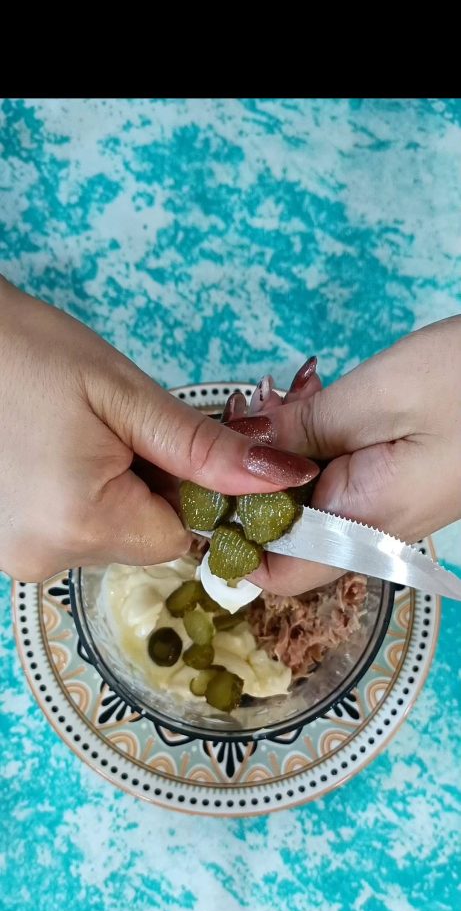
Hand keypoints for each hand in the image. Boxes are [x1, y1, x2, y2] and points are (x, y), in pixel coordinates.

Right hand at [0, 277, 317, 580]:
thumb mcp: (126, 395)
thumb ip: (205, 449)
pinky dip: (79, 499)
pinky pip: (71, 532)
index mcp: (81, 524)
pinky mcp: (3, 544)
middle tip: (117, 431)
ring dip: (113, 494)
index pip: (182, 538)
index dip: (191, 492)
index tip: (170, 443)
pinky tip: (57, 455)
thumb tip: (286, 478)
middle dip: (150, 491)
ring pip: (107, 536)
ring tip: (78, 438)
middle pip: (143, 540)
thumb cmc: (30, 352)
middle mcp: (44, 558)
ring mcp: (16, 557)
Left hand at [249, 317, 460, 593]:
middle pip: (286, 536)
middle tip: (227, 426)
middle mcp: (375, 528)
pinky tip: (297, 409)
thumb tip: (239, 451)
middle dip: (245, 489)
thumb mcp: (379, 395)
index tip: (190, 493)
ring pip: (308, 504)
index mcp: (366, 524)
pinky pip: (335, 480)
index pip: (278, 573)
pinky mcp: (398, 477)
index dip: (228, 545)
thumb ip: (304, 429)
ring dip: (274, 464)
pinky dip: (306, 450)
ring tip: (259, 411)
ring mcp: (389, 506)